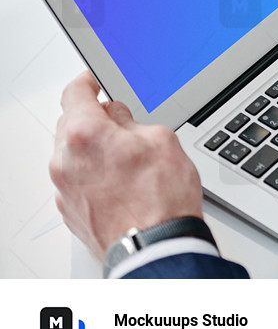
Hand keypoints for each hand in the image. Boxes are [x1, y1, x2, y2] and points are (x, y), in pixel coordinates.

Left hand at [50, 71, 204, 256]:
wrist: (157, 247)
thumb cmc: (162, 199)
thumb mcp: (162, 139)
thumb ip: (133, 120)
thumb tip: (120, 117)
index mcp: (85, 134)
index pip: (74, 93)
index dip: (88, 82)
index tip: (94, 82)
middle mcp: (65, 161)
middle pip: (72, 125)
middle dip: (96, 121)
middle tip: (126, 127)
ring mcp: (64, 189)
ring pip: (74, 155)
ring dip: (96, 151)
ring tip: (131, 163)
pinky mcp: (70, 211)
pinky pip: (77, 181)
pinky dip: (94, 177)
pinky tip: (123, 184)